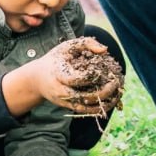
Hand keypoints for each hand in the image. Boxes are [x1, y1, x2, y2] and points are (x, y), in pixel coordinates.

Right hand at [2, 38, 122, 117]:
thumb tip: (105, 50)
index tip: (104, 70)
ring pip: (87, 107)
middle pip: (84, 97)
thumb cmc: (55, 59)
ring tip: (118, 93)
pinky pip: (86, 112)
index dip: (92, 77)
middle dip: (103, 92)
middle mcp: (61, 91)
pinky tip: (112, 101)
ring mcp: (65, 101)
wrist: (37, 79)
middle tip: (116, 82)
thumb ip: (86, 43)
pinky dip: (100, 109)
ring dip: (104, 103)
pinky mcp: (68, 107)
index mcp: (59, 74)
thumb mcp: (67, 47)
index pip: (77, 79)